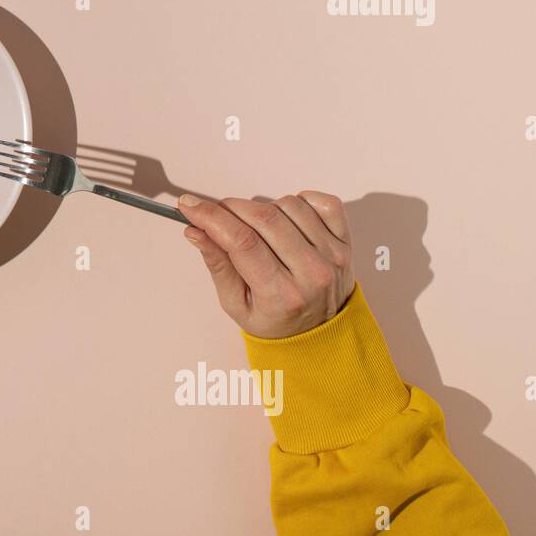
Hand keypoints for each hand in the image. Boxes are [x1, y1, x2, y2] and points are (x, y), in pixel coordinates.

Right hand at [178, 192, 355, 338]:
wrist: (321, 333)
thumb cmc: (275, 319)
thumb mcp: (235, 303)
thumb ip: (217, 264)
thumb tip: (195, 230)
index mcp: (281, 295)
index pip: (241, 242)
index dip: (211, 217)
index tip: (189, 206)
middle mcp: (312, 273)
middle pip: (264, 218)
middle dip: (230, 208)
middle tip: (215, 213)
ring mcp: (333, 255)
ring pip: (289, 205)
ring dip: (263, 208)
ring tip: (257, 228)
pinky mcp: (346, 242)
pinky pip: (323, 202)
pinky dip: (299, 201)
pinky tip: (286, 219)